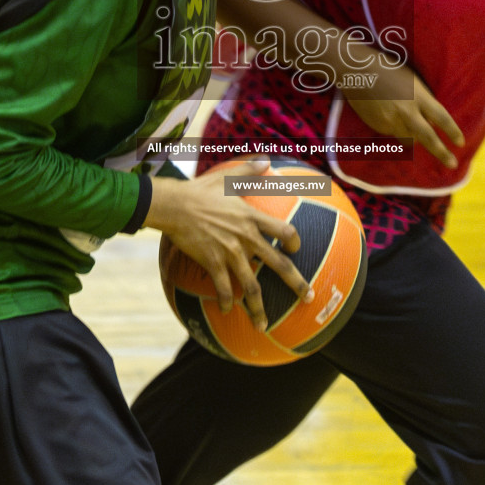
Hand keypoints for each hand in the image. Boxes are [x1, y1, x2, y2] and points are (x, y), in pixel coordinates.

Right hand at [145, 156, 312, 331]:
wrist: (175, 206)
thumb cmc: (200, 190)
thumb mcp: (227, 177)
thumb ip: (248, 171)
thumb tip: (265, 159)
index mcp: (252, 217)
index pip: (284, 231)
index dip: (294, 242)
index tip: (297, 251)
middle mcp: (246, 238)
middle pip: (278, 264)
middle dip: (296, 283)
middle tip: (308, 297)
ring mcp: (230, 252)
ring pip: (251, 286)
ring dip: (258, 308)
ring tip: (264, 326)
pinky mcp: (212, 262)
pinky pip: (222, 288)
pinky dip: (225, 301)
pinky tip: (226, 311)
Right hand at [344, 64, 464, 169]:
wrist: (358, 71)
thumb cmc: (389, 70)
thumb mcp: (412, 82)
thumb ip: (423, 102)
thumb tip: (431, 123)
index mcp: (418, 96)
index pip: (441, 117)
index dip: (453, 131)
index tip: (460, 143)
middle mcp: (406, 111)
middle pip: (427, 137)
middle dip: (441, 152)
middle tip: (452, 163)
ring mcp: (391, 121)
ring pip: (409, 138)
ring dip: (413, 134)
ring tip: (403, 115)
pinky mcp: (379, 126)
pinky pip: (393, 133)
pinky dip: (396, 127)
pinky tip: (388, 111)